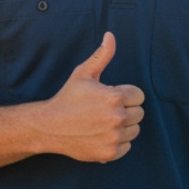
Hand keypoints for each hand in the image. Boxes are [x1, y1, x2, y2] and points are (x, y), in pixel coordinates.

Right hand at [33, 33, 143, 161]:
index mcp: (114, 97)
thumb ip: (102, 55)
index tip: (111, 97)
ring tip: (103, 122)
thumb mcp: (83, 73)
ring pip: (134, 130)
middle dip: (126, 110)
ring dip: (123, 127)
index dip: (126, 95)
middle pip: (139, 113)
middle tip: (105, 111)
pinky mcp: (110, 153)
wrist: (49, 126)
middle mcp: (117, 117)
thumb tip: (110, 35)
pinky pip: (127, 147)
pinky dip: (117, 143)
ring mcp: (114, 137)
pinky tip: (101, 135)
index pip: (139, 96)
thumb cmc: (68, 98)